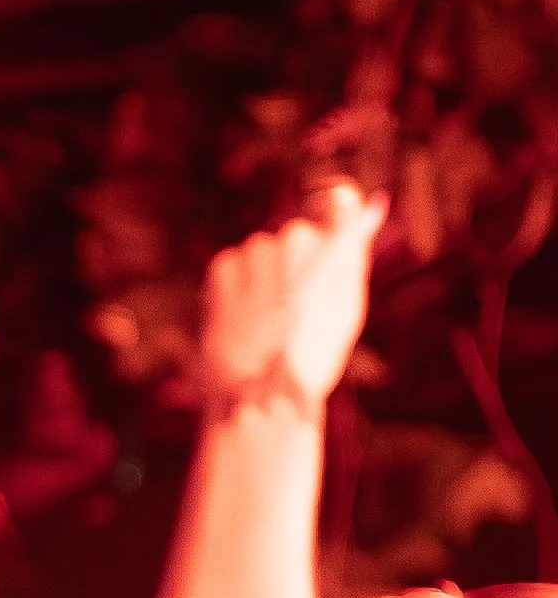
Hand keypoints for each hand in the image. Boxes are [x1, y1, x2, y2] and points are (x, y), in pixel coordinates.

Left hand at [200, 186, 384, 417]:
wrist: (262, 395)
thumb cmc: (313, 355)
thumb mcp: (347, 304)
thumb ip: (355, 252)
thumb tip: (372, 205)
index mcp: (336, 247)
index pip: (337, 202)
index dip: (331, 214)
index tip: (326, 232)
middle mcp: (297, 239)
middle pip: (296, 236)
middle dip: (293, 263)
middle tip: (292, 308)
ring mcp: (258, 251)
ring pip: (262, 252)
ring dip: (262, 278)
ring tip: (266, 320)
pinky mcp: (225, 266)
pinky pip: (233, 266)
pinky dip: (236, 288)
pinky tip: (244, 319)